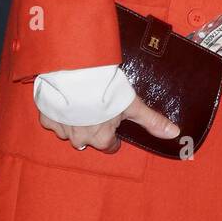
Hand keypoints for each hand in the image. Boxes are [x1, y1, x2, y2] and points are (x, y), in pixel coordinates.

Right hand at [37, 93, 179, 153]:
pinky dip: (58, 113)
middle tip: (98, 107)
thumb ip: (152, 121)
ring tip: (82, 102)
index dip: (114, 135)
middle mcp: (81, 140)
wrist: (75, 74)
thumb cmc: (106, 89)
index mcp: (102, 139)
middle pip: (89, 139)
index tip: (114, 122)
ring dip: (75, 120)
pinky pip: (53, 120)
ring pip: (70, 131)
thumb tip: (174, 133)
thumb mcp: (132, 104)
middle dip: (93, 127)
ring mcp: (62, 130)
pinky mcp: (47, 118)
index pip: (110, 146)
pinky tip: (65, 99)